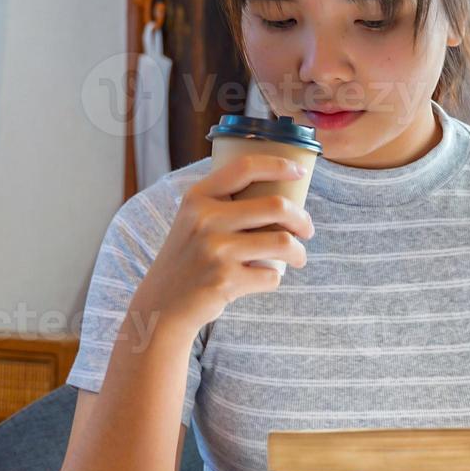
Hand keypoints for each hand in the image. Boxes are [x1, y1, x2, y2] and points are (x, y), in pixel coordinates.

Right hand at [132, 153, 314, 334]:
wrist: (163, 305)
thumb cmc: (190, 257)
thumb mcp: (194, 220)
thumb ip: (224, 202)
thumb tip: (281, 188)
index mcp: (198, 197)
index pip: (246, 167)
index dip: (279, 165)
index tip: (300, 170)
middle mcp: (205, 220)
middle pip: (277, 206)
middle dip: (302, 219)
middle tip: (307, 230)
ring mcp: (215, 251)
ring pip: (282, 242)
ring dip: (299, 252)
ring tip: (297, 257)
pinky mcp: (225, 281)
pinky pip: (271, 275)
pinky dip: (274, 278)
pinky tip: (263, 278)